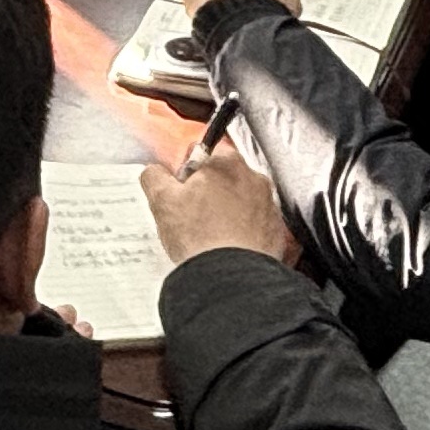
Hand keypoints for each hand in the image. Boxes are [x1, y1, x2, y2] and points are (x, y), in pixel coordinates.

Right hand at [143, 141, 295, 267]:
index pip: (203, 152)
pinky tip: (226, 247)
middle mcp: (253, 179)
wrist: (230, 277)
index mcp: (226, 163)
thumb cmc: (200, 237)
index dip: (186, 172)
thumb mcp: (162, 201)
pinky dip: (242, 234)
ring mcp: (267, 206)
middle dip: (208, 192)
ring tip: (209, 236)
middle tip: (191, 216)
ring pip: (240, 202)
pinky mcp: (275, 232)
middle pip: (224, 178)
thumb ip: (154, 177)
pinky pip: (254, 226)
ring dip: (226, 213)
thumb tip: (154, 172)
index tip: (180, 189)